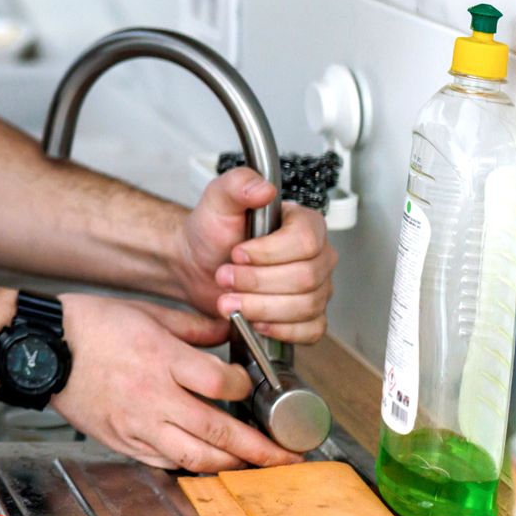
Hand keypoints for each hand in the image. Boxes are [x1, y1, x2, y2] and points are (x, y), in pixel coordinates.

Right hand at [52, 293, 301, 471]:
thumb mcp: (147, 312)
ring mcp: (137, 425)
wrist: (42, 350)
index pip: (222, 384)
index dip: (247, 388)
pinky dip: (189, 466)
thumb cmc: (88, 326)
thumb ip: (193, 326)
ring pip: (193, 458)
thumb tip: (227, 333)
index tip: (252, 386)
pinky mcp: (122, 441)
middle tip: (287, 456)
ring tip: (253, 467)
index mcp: (162, 358)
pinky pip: (163, 462)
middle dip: (259, 449)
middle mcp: (153, 396)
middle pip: (218, 431)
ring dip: (229, 465)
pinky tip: (206, 462)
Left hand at [174, 167, 337, 342]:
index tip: (237, 253)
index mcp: (305, 224)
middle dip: (257, 282)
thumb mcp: (217, 200)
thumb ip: (238, 184)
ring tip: (229, 300)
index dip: (269, 253)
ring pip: (306, 306)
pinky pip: (310, 330)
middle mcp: (317, 256)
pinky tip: (255, 321)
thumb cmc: (212, 233)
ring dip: (260, 307)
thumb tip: (264, 189)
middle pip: (305, 278)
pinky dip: (281, 330)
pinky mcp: (305, 316)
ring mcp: (316, 288)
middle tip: (225, 278)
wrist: (198, 264)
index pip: (306, 241)